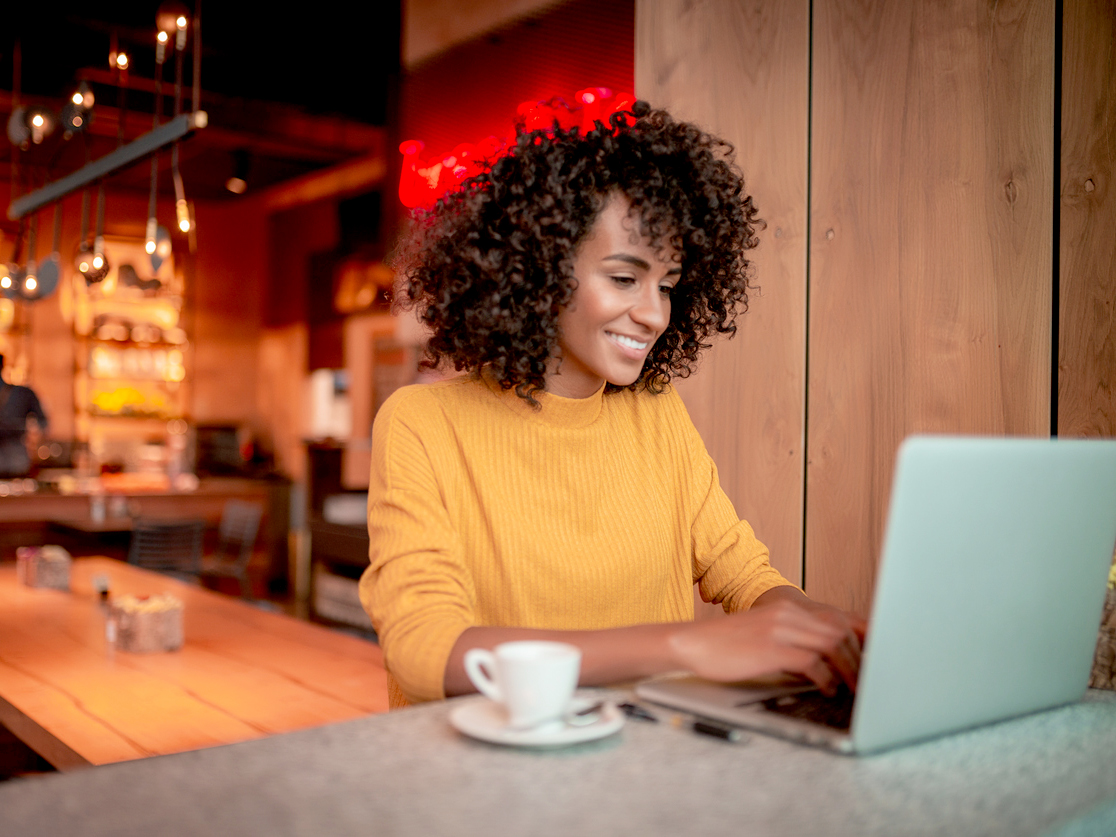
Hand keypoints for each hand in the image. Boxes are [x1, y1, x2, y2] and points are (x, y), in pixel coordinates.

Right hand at [668, 590, 865, 694]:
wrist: (692, 643)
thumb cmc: (726, 644)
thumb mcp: (764, 632)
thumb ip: (792, 638)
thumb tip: (824, 661)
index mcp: (788, 608)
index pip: (838, 620)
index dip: (861, 641)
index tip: (871, 660)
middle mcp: (788, 614)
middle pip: (841, 632)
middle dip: (860, 659)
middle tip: (866, 680)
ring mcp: (779, 630)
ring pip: (832, 645)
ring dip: (849, 669)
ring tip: (853, 688)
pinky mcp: (771, 649)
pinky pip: (812, 663)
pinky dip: (826, 678)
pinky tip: (827, 689)